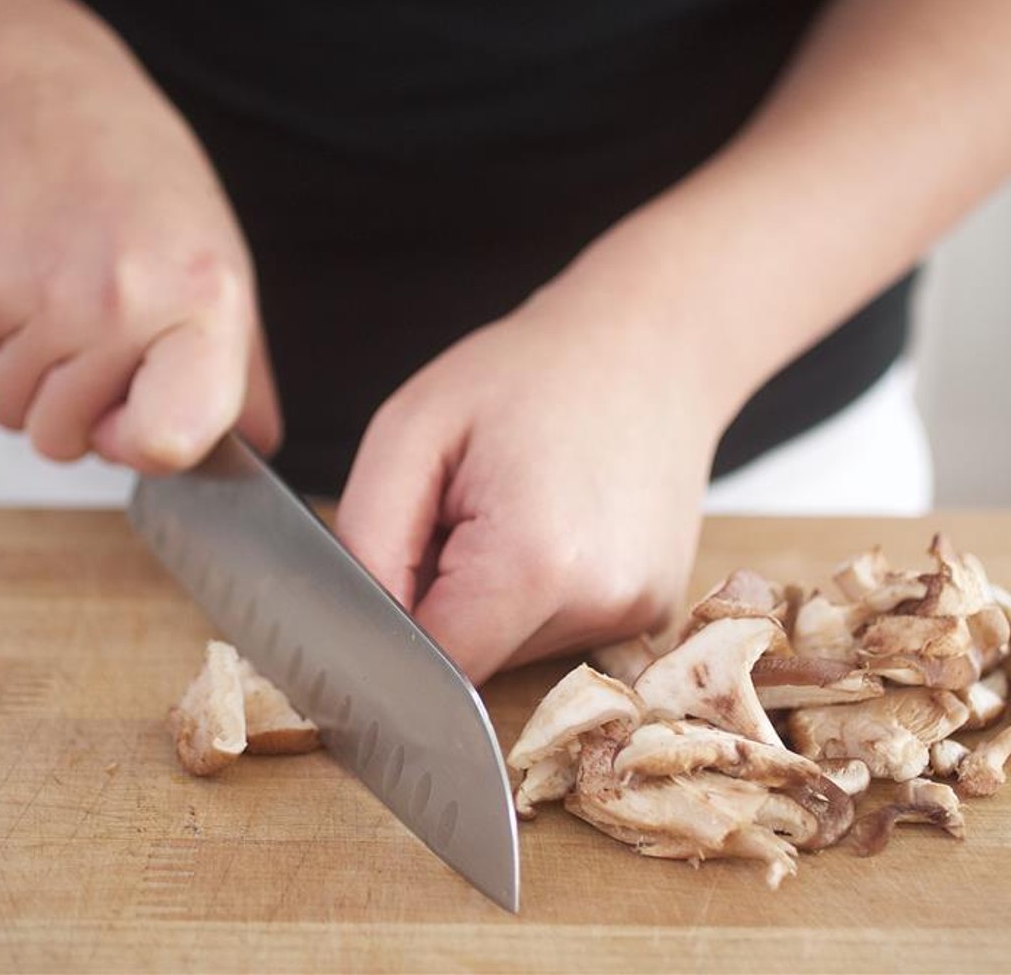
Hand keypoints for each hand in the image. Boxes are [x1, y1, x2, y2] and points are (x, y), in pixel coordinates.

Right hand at [0, 71, 280, 470]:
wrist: (56, 106)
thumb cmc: (153, 197)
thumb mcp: (225, 274)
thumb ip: (242, 376)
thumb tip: (259, 451)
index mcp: (197, 306)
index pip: (163, 442)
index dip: (143, 448)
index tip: (140, 417)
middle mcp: (115, 303)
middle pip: (63, 442)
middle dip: (76, 419)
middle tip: (99, 353)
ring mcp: (33, 291)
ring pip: (8, 410)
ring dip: (30, 384)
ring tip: (65, 315)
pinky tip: (27, 284)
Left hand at [335, 282, 726, 685]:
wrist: (650, 344)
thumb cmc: (529, 373)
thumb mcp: (411, 430)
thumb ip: (367, 541)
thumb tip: (358, 629)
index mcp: (533, 564)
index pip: (430, 666)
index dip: (395, 628)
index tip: (399, 565)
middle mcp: (598, 606)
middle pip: (473, 661)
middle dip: (443, 605)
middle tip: (461, 513)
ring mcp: (636, 616)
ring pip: (514, 649)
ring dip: (489, 599)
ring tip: (515, 509)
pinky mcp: (652, 614)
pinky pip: (559, 633)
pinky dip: (534, 596)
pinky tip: (553, 526)